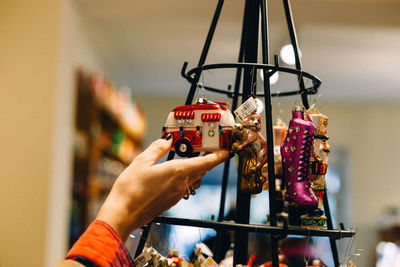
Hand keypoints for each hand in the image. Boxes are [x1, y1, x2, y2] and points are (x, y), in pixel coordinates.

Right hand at [96, 137, 228, 241]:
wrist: (122, 215)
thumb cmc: (130, 189)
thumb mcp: (141, 161)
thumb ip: (157, 148)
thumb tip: (167, 140)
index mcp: (177, 172)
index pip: (206, 162)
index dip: (219, 156)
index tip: (227, 150)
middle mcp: (181, 185)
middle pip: (202, 170)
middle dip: (207, 159)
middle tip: (207, 148)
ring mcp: (177, 195)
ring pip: (194, 179)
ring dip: (197, 169)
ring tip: (190, 158)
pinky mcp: (171, 202)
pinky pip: (185, 187)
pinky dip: (186, 177)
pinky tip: (174, 173)